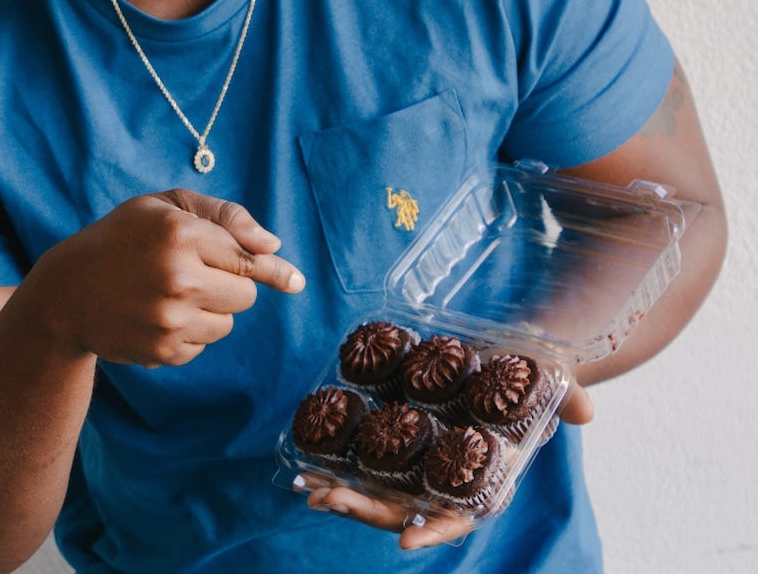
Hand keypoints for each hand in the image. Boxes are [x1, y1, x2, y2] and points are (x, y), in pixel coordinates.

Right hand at [37, 189, 304, 366]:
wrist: (66, 292)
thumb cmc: (123, 238)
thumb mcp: (165, 207)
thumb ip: (223, 217)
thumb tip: (272, 246)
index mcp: (179, 233)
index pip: (246, 257)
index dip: (274, 269)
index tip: (297, 281)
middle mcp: (177, 277)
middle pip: (245, 294)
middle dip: (231, 284)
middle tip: (197, 272)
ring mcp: (169, 319)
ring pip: (227, 323)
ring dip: (211, 310)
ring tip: (169, 293)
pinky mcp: (162, 351)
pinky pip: (203, 345)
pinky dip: (190, 333)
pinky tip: (156, 316)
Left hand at [295, 382, 594, 548]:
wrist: (507, 354)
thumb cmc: (532, 375)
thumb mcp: (553, 382)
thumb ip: (569, 398)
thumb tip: (585, 411)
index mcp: (485, 480)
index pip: (460, 517)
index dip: (433, 530)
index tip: (405, 538)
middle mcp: (448, 480)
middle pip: (403, 508)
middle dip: (365, 509)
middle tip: (326, 499)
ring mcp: (422, 463)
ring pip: (378, 492)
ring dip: (342, 493)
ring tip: (307, 487)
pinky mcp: (402, 439)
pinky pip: (368, 461)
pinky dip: (340, 466)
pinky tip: (308, 465)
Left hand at [298, 475, 473, 549]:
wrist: (481, 471)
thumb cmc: (470, 500)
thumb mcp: (457, 519)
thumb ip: (431, 533)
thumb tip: (404, 544)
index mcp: (402, 515)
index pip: (369, 512)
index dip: (347, 503)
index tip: (326, 496)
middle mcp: (390, 502)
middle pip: (354, 501)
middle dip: (330, 496)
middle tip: (306, 489)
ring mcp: (387, 484)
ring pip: (353, 485)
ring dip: (327, 483)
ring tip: (302, 480)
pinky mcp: (389, 464)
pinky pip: (361, 465)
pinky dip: (340, 464)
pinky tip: (321, 455)